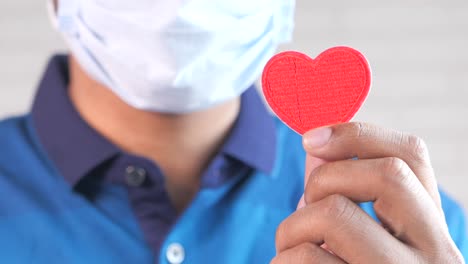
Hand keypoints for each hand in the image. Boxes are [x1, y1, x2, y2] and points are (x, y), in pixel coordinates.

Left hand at [272, 123, 463, 262]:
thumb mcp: (362, 241)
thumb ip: (345, 194)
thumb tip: (316, 146)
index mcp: (431, 232)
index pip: (413, 156)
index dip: (358, 134)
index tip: (310, 138)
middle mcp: (434, 257)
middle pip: (386, 176)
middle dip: (325, 180)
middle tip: (305, 207)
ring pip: (332, 214)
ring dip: (292, 229)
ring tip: (292, 252)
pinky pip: (302, 260)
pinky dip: (282, 262)